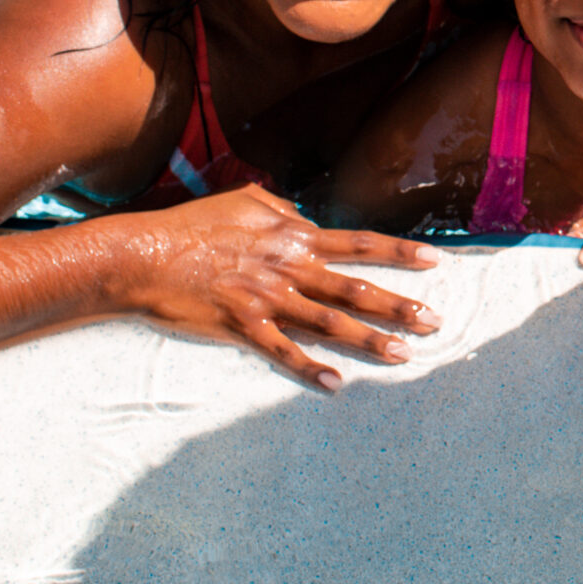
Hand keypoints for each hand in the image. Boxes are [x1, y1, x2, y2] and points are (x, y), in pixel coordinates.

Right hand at [119, 184, 439, 390]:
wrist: (145, 254)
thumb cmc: (193, 224)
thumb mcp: (245, 200)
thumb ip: (282, 209)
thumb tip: (304, 217)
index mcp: (294, 236)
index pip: (359, 244)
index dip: (399, 253)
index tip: (436, 260)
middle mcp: (290, 268)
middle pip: (356, 289)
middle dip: (400, 306)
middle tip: (436, 320)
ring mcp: (268, 299)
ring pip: (331, 322)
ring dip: (371, 340)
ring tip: (405, 354)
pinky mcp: (243, 326)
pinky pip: (284, 351)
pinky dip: (311, 368)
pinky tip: (337, 383)